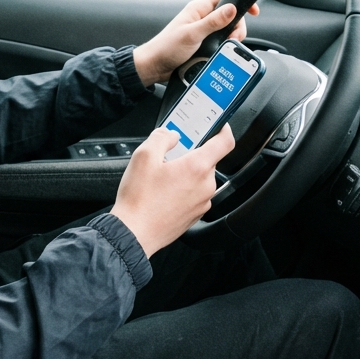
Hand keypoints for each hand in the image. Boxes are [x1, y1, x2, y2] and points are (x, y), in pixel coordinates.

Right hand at [111, 125, 234, 257]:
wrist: (134, 232)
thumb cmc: (139, 199)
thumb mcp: (143, 156)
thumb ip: (161, 138)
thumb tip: (170, 135)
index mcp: (196, 167)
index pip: (225, 142)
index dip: (223, 129)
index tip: (219, 125)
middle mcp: (205, 186)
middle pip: (207, 160)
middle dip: (191, 154)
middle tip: (170, 155)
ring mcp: (202, 202)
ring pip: (200, 178)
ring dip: (186, 173)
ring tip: (162, 177)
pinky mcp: (195, 215)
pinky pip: (194, 194)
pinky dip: (184, 189)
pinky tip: (163, 193)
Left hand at [132, 0, 259, 87]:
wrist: (155, 66)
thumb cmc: (166, 48)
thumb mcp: (192, 34)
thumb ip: (213, 21)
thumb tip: (232, 9)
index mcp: (198, 8)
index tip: (253, 11)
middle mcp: (202, 17)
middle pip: (230, 14)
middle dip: (237, 26)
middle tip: (232, 38)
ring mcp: (203, 30)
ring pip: (227, 29)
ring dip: (230, 38)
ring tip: (223, 47)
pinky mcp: (203, 42)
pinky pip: (220, 40)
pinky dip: (224, 46)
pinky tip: (220, 52)